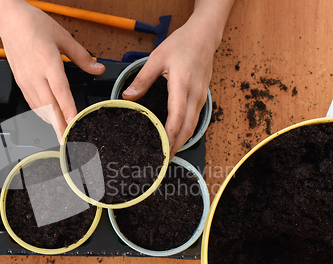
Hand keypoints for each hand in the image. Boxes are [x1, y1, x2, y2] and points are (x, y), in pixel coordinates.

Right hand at [0, 0, 104, 141]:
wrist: (10, 21)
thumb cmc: (35, 25)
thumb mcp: (63, 37)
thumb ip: (82, 57)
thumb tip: (98, 68)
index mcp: (47, 62)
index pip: (60, 91)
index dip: (68, 109)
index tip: (74, 122)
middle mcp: (35, 74)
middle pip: (49, 105)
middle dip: (59, 125)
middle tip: (67, 140)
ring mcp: (26, 80)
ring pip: (40, 107)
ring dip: (51, 122)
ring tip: (61, 134)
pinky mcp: (20, 82)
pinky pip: (32, 103)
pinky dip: (42, 113)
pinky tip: (50, 119)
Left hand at [122, 0, 233, 157]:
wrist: (205, 36)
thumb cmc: (182, 44)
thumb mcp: (157, 58)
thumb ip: (142, 79)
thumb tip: (128, 96)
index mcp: (182, 85)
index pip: (177, 117)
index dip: (169, 135)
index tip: (161, 148)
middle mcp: (194, 95)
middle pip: (187, 128)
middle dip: (175, 146)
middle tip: (162, 160)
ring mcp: (200, 97)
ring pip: (192, 126)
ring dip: (181, 141)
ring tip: (168, 153)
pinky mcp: (201, 97)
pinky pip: (194, 119)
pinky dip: (186, 131)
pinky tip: (176, 137)